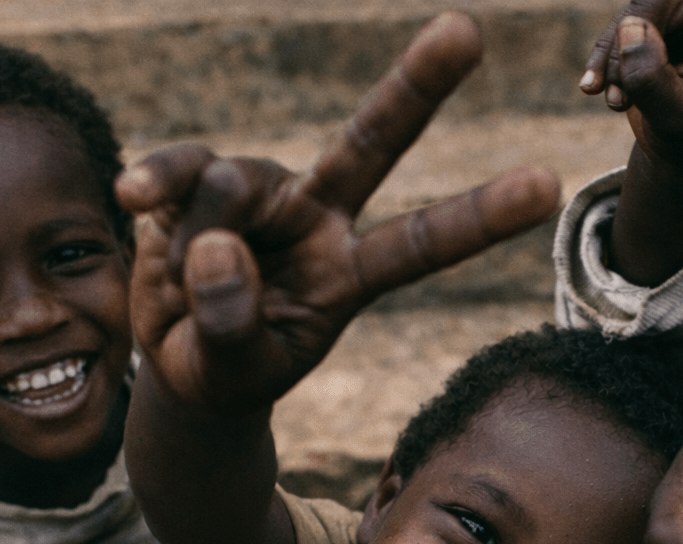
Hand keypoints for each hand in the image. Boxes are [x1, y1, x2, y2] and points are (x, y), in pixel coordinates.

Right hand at [117, 11, 559, 415]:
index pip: (426, 241)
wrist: (180, 365)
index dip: (483, 214)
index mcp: (352, 274)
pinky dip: (158, 182)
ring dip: (196, 239)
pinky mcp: (203, 180)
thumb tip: (218, 243)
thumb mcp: (231, 370)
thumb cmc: (227, 370)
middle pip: (372, 142)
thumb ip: (230, 323)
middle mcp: (320, 219)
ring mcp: (264, 193)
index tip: (548, 185)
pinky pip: (182, 169)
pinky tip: (134, 198)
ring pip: (235, 183)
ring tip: (179, 283)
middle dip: (416, 86)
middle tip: (466, 29)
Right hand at [579, 0, 682, 175]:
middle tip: (625, 78)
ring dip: (619, 53)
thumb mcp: (679, 126)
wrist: (676, 148)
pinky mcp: (653, 16)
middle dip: (652, 19)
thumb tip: (628, 29)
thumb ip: (656, 83)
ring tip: (617, 100)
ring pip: (644, 6)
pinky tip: (594, 89)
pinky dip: (603, 55)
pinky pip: (621, 21)